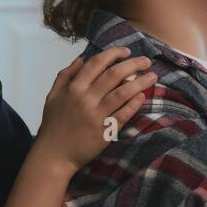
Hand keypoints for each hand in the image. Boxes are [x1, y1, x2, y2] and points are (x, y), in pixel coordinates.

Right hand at [34, 46, 155, 172]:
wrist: (54, 155)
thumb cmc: (53, 125)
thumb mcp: (53, 96)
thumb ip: (65, 76)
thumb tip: (80, 59)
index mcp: (73, 88)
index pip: (97, 63)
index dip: (114, 54)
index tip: (127, 51)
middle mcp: (85, 98)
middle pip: (114, 74)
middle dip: (133, 64)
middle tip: (146, 61)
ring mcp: (96, 115)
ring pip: (122, 93)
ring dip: (140, 82)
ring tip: (153, 76)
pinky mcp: (105, 131)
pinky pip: (123, 114)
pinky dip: (134, 103)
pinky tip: (143, 96)